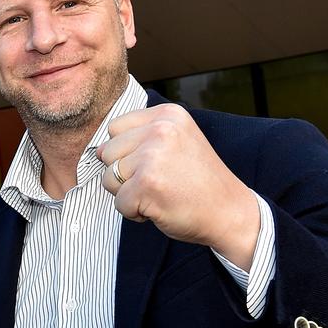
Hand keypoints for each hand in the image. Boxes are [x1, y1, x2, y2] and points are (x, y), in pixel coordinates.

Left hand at [98, 103, 258, 269]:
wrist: (229, 212)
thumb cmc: (198, 181)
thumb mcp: (177, 142)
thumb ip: (142, 137)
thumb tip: (97, 150)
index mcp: (167, 114)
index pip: (115, 129)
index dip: (126, 153)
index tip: (154, 164)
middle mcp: (160, 130)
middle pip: (107, 153)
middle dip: (124, 174)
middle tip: (158, 182)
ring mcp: (153, 156)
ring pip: (109, 178)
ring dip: (128, 194)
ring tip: (159, 193)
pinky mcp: (147, 184)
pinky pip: (118, 202)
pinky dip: (134, 212)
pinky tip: (160, 207)